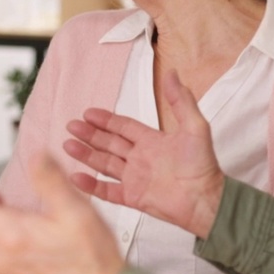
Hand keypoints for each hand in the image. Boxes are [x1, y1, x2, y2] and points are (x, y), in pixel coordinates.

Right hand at [63, 69, 225, 238]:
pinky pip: (107, 191)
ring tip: (67, 145)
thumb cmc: (203, 165)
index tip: (88, 112)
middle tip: (71, 126)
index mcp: (152, 141)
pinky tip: (76, 177)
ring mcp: (135, 179)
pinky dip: (91, 185)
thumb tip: (172, 73)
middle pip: (109, 143)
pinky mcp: (133, 198)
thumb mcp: (195, 127)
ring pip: (104, 164)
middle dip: (90, 135)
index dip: (106, 119)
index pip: (123, 127)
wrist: (206, 200)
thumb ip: (180, 101)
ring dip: (86, 155)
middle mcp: (140, 158)